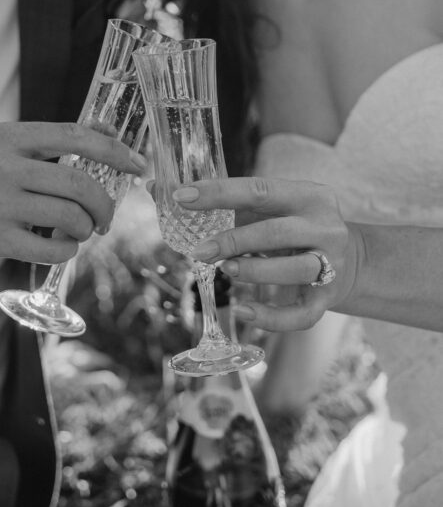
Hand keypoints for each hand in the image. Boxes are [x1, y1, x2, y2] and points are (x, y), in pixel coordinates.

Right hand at [0, 121, 146, 287]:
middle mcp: (2, 165)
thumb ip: (44, 142)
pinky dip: (66, 251)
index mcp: (7, 136)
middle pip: (79, 183)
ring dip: (85, 229)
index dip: (114, 151)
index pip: (75, 136)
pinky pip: (50, 248)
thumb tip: (101, 130)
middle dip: (104, 204)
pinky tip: (59, 246)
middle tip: (106, 217)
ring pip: (69, 217)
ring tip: (79, 231)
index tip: (138, 164)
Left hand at [151, 176, 361, 330]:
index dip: (218, 193)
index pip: (259, 189)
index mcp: (307, 194)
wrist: (352, 260)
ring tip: (225, 272)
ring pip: (295, 269)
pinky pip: (301, 314)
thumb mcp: (267, 209)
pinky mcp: (329, 299)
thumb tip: (154, 189)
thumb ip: (220, 202)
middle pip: (277, 232)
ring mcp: (332, 264)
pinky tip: (242, 313)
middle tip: (198, 250)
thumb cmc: (291, 228)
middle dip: (234, 240)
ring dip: (255, 272)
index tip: (180, 197)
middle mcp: (325, 226)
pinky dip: (272, 318)